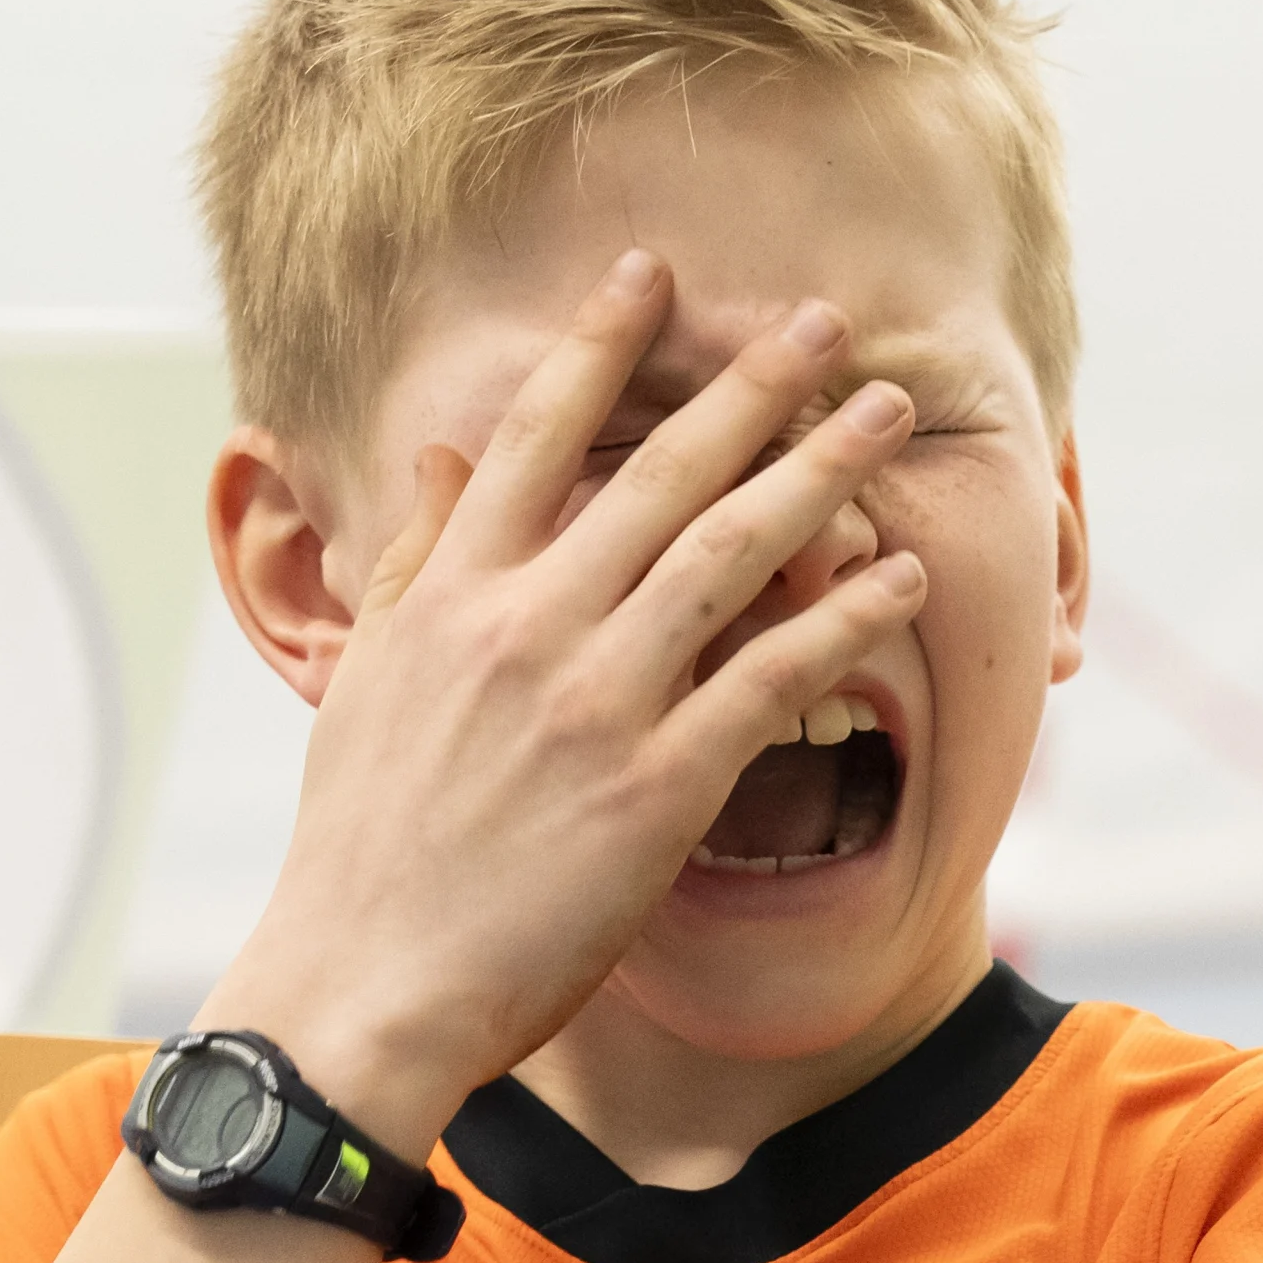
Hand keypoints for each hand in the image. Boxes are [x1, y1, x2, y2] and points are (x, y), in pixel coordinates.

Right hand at [202, 250, 923, 1155]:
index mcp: (450, 597)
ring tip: (884, 410)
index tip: (652, 274)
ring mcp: (595, 703)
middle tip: (824, 319)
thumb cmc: (361, 850)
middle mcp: (525, 627)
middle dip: (749, 384)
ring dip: (819, 471)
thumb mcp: (365, 684)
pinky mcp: (656, 787)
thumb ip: (412, 564)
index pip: (530, 436)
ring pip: (731, 553)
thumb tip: (440, 458)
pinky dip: (845, 619)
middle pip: (657, 473)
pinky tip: (902, 576)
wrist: (362, 988)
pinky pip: (773, 680)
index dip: (599, 346)